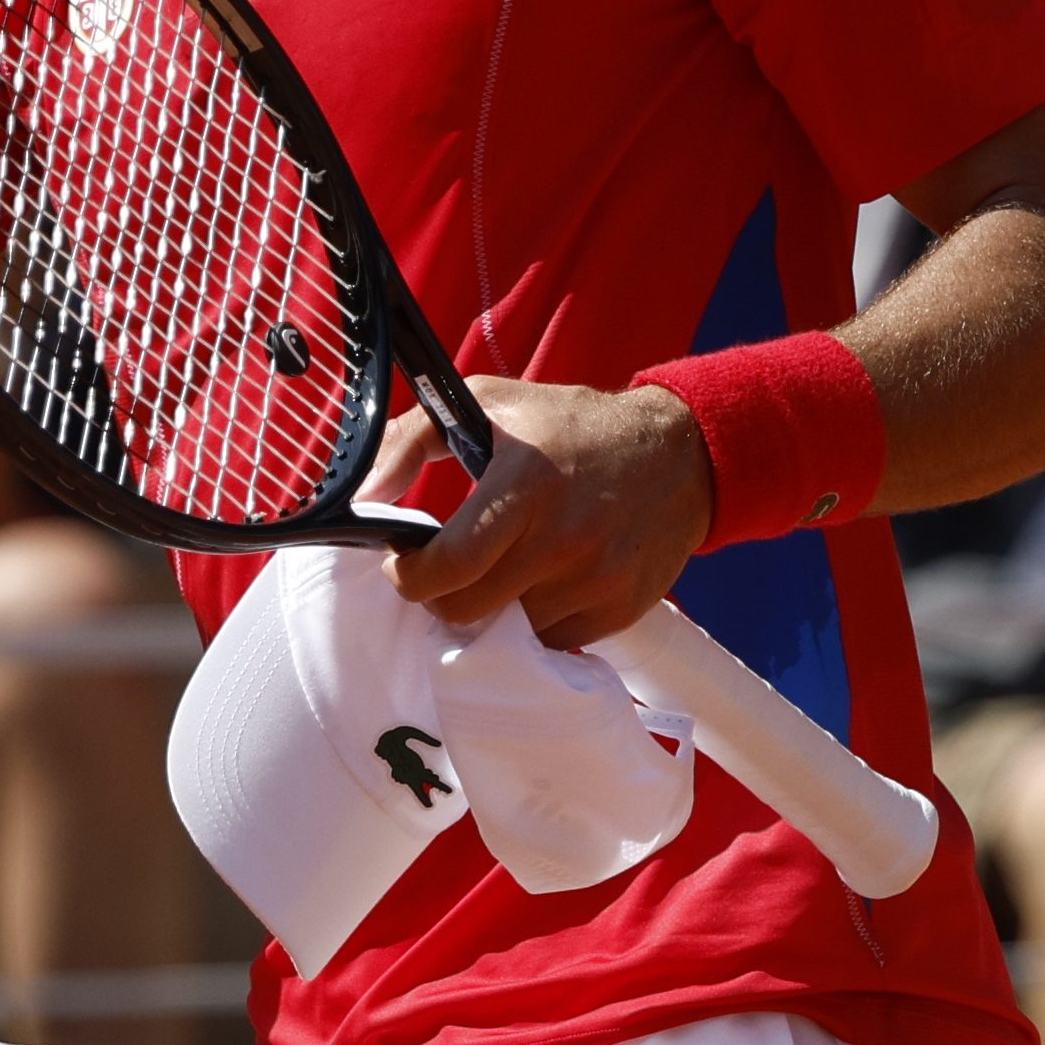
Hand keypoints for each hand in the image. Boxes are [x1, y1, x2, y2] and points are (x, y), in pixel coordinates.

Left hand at [366, 375, 713, 649]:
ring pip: (509, 630)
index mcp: (525, 485)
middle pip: (468, 610)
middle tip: (443, 573)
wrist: (681, 454)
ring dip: (491, 609)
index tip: (402, 564)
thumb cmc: (571, 425)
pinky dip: (535, 621)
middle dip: (440, 598)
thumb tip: (363, 493)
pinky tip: (538, 581)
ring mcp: (596, 579)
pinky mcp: (620, 609)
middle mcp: (562, 539)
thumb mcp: (489, 404)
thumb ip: (411, 441)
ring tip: (497, 570)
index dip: (410, 577)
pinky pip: (553, 640)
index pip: (450, 565)